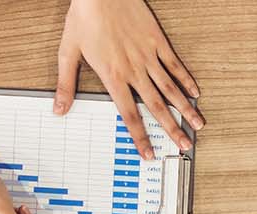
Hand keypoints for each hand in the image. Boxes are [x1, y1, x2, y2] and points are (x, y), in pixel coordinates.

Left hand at [56, 0, 200, 157]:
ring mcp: (148, 56)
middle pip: (157, 106)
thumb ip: (66, 84)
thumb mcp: (68, 52)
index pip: (129, 115)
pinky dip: (186, 79)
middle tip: (183, 145)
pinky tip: (195, 92)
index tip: (148, 152)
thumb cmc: (84, 17)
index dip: (139, 136)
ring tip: (198, 125)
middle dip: (171, 129)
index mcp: (113, 76)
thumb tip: (59, 109)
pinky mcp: (157, 41)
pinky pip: (175, 64)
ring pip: (170, 88)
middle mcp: (134, 70)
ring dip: (185, 108)